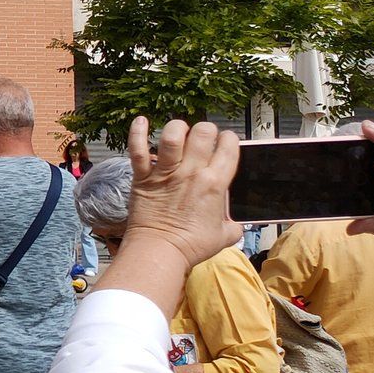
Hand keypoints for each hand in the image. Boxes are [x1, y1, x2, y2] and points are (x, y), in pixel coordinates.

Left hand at [124, 117, 242, 267]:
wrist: (160, 251)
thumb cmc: (191, 246)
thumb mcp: (225, 235)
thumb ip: (234, 223)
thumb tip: (236, 221)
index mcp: (215, 184)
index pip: (229, 148)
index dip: (229, 139)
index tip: (225, 142)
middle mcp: (192, 173)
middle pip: (203, 134)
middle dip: (205, 130)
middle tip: (202, 137)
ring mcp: (165, 173)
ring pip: (172, 136)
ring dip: (177, 128)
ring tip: (178, 131)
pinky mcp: (142, 177)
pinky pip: (138, 149)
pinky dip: (137, 132)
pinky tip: (141, 121)